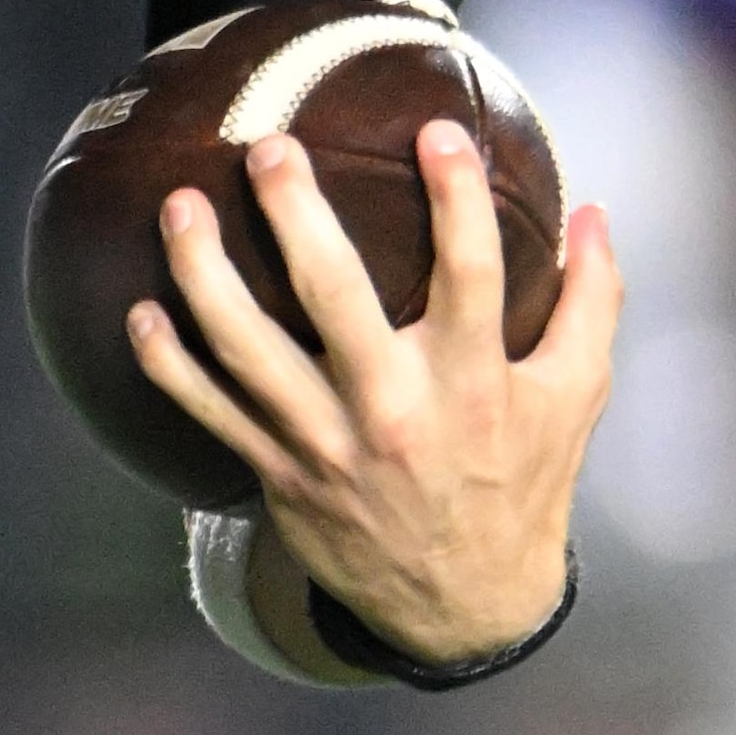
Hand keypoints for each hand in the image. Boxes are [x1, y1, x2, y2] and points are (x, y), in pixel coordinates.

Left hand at [130, 125, 618, 665]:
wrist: (463, 605)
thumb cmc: (522, 481)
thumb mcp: (576, 397)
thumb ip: (591, 301)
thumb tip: (596, 210)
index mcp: (474, 382)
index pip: (470, 274)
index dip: (454, 198)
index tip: (434, 129)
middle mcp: (395, 410)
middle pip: (335, 298)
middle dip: (294, 216)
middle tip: (266, 148)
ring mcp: (327, 445)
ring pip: (248, 351)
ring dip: (203, 275)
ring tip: (178, 207)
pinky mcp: (281, 474)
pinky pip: (209, 413)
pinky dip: (167, 365)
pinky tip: (140, 311)